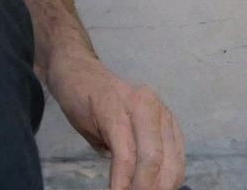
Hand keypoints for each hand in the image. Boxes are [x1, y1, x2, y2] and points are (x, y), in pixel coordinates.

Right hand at [48, 52, 185, 189]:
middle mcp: (157, 109)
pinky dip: (121, 177)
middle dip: (152, 189)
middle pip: (167, 165)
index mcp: (164, 119)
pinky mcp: (112, 106)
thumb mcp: (124, 133)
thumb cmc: (96, 105)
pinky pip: (124, 151)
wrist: (71, 69)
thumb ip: (138, 156)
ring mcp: (136, 105)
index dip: (165, 189)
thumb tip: (145, 187)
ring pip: (150, 158)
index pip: (175, 165)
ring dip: (139, 187)